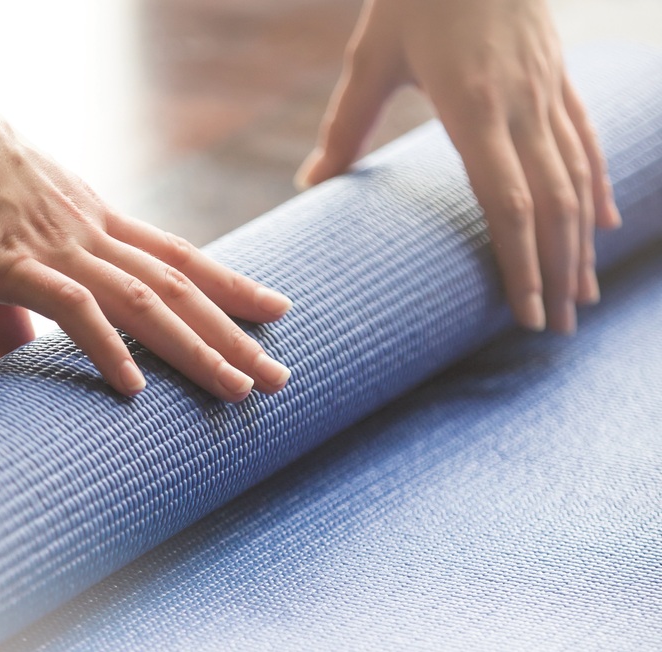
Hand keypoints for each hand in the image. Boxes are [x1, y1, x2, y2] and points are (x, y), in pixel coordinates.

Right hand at [0, 95, 292, 401]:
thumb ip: (11, 307)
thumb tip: (17, 354)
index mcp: (94, 222)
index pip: (179, 258)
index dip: (231, 286)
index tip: (275, 312)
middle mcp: (91, 232)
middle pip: (180, 287)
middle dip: (235, 335)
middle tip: (280, 378)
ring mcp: (55, 244)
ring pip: (145, 300)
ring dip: (196, 348)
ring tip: (240, 389)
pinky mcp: (8, 258)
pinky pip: (72, 305)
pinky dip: (106, 346)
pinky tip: (135, 387)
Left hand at [296, 0, 620, 333]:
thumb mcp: (371, 57)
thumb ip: (345, 126)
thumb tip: (310, 183)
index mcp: (472, 107)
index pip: (509, 203)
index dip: (522, 264)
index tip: (524, 315)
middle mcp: (522, 106)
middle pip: (552, 205)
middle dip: (556, 272)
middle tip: (555, 330)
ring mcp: (549, 90)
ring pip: (579, 180)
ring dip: (583, 244)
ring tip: (581, 297)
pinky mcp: (560, 77)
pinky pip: (587, 143)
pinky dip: (600, 189)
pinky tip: (605, 226)